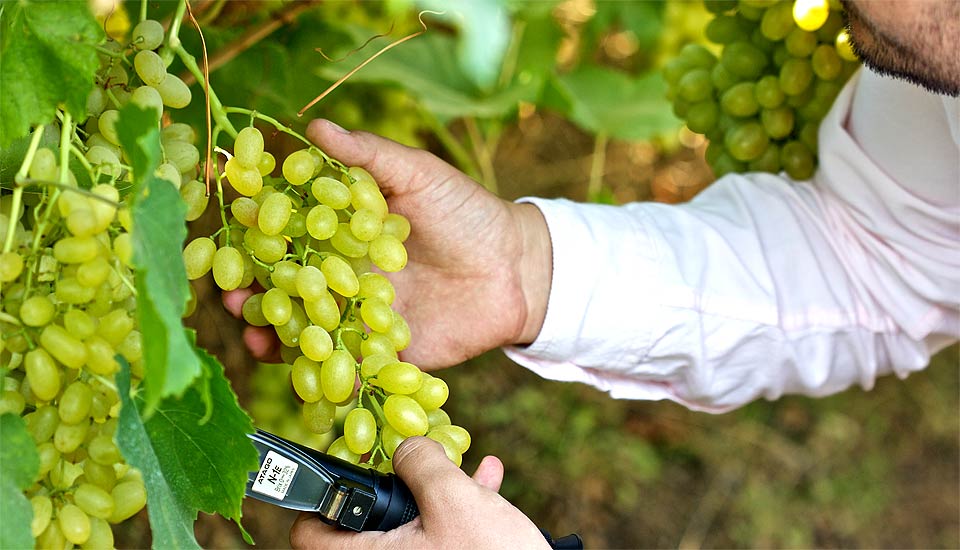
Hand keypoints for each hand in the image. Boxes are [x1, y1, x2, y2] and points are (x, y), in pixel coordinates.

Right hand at [225, 120, 552, 368]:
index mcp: (346, 230)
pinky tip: (295, 367)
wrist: (518, 269)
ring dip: (274, 330)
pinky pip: (344, 362)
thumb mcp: (420, 175)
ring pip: (307, 325)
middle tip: (231, 292)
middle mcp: (345, 273)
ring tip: (251, 331)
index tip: (232, 221)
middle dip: (255, 288)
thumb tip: (315, 125)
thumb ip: (370, 157)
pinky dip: (316, 368)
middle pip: (288, 282)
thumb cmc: (468, 212)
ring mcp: (361, 314)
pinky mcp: (382, 351)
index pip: (291, 228)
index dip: (259, 227)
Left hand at [289, 437, 548, 549]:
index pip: (308, 532)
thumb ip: (421, 461)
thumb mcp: (454, 497)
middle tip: (417, 462)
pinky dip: (454, 515)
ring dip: (432, 495)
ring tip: (464, 468)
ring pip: (406, 531)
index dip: (319, 495)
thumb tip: (406, 445)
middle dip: (396, 484)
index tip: (345, 468)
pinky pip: (435, 541)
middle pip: (363, 525)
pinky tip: (489, 482)